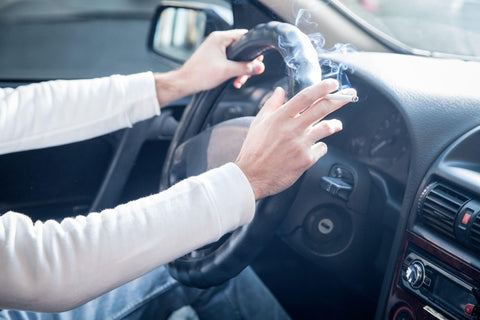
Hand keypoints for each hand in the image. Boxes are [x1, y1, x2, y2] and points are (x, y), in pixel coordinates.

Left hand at [154, 30, 264, 105]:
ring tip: (239, 81)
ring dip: (240, 70)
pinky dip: (233, 71)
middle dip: (246, 64)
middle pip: (241, 49)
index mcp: (220, 38)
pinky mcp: (214, 58)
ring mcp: (215, 49)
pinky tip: (234, 81)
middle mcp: (217, 41)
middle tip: (248, 75)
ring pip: (236, 57)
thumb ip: (246, 68)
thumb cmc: (200, 74)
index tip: (257, 60)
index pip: (244, 35)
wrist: (185, 83)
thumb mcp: (227, 71)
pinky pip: (229, 62)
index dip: (252, 48)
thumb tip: (260, 67)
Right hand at [235, 80, 355, 199]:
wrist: (252, 176)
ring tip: (337, 124)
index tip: (332, 83)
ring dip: (335, 124)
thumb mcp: (258, 123)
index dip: (322, 88)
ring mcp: (301, 144)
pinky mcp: (306, 159)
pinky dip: (320, 146)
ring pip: (327, 128)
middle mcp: (292, 129)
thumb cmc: (253, 150)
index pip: (305, 97)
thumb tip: (280, 91)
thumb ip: (271, 105)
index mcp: (280, 117)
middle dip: (339, 99)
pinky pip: (321, 148)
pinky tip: (315, 147)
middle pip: (322, 108)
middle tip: (349, 94)